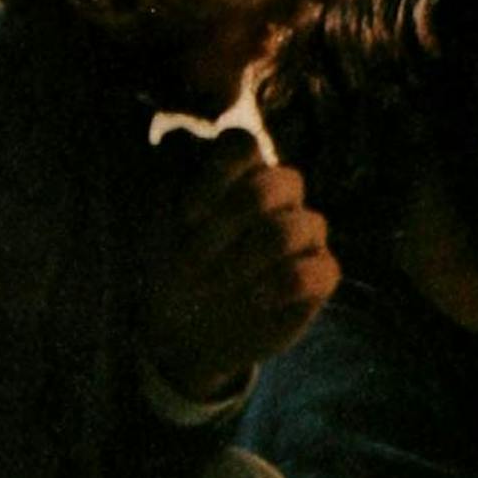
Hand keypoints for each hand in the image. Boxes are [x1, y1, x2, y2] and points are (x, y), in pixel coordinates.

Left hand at [135, 131, 339, 400]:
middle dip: (235, 219)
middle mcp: (279, 199)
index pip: (244, 145)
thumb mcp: (154, 231)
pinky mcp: (319, 277)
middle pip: (284, 181)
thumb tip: (175, 144)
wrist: (182, 333)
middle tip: (195, 258)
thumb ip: (167, 186)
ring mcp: (304, 237)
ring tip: (217, 284)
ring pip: (306, 225)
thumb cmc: (170, 272)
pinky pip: (323, 270)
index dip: (219, 174)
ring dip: (253, 256)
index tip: (188, 215)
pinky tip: (256, 299)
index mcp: (240, 175)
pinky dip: (287, 284)